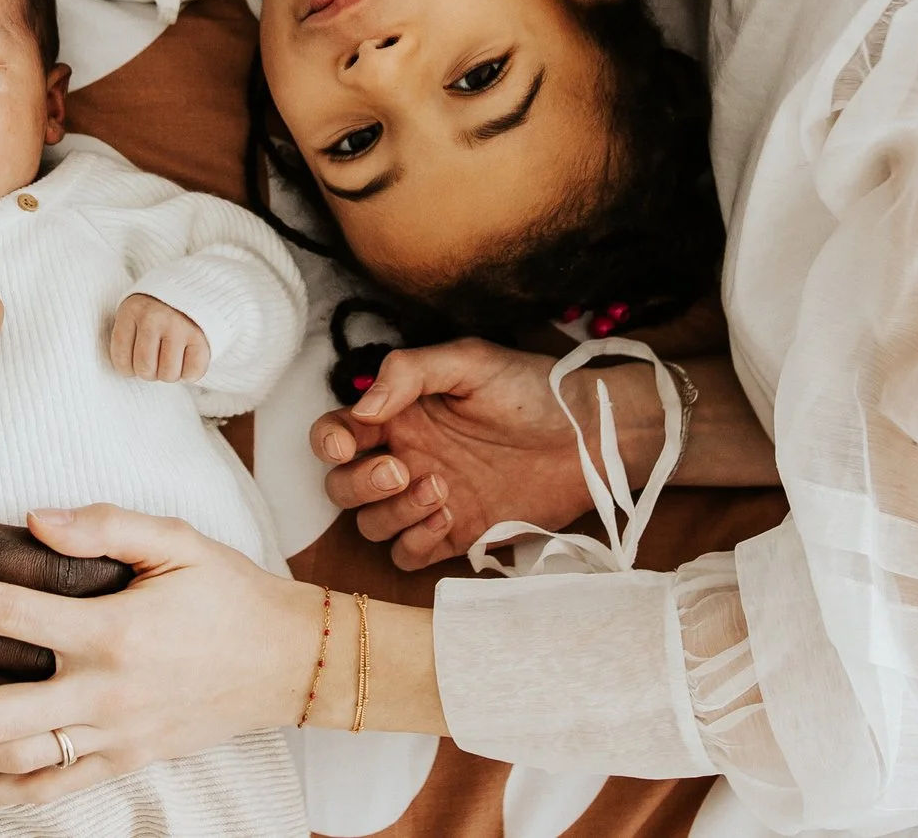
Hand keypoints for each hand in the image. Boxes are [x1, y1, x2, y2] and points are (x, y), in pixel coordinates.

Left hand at [0, 504, 313, 807]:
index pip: (9, 611)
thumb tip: (32, 518)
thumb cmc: (226, 589)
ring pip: (10, 761)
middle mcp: (105, 692)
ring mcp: (111, 737)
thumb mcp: (175, 539)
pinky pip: (46, 792)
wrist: (288, 661)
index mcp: (114, 628)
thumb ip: (104, 525)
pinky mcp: (121, 763)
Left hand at [109, 294, 207, 381]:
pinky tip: (187, 358)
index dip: (128, 369)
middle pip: (145, 369)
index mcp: (131, 311)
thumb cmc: (157, 311)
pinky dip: (190, 373)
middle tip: (156, 360)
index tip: (135, 361)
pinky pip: (192, 373)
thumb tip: (129, 372)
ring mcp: (178, 326)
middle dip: (150, 373)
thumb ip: (126, 339)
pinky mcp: (200, 336)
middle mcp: (153, 318)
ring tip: (171, 358)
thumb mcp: (134, 314)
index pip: (120, 359)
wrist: (193, 287)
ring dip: (169, 373)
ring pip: (168, 374)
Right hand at [309, 339, 640, 570]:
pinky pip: (406, 555)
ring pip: (370, 525)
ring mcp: (428, 501)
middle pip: (342, 487)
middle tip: (402, 469)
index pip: (336, 432)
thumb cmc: (533, 390)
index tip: (345, 443)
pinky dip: (414, 542)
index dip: (326, 441)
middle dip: (360, 483)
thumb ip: (408, 373)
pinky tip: (450, 518)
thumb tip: (362, 408)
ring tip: (443, 489)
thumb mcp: (470, 361)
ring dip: (394, 513)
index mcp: (400, 415)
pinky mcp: (456, 536)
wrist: (591, 438)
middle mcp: (405, 458)